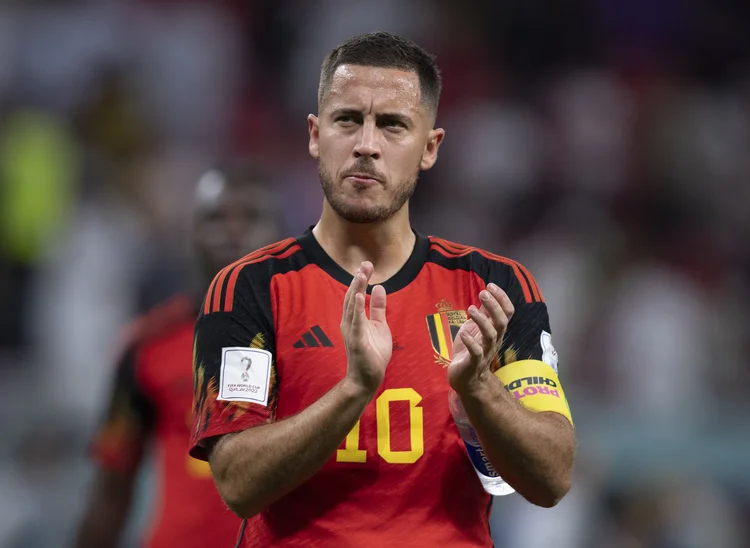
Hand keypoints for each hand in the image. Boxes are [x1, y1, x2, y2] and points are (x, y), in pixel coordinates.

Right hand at [341, 261, 391, 394]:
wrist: (367, 378)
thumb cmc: (372, 353)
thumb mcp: (380, 326)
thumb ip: (379, 308)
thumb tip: (380, 288)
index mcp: (355, 318)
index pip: (356, 294)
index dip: (360, 279)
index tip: (367, 265)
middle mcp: (349, 322)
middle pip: (352, 296)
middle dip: (358, 280)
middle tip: (364, 264)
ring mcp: (352, 332)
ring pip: (353, 306)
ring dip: (357, 289)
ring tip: (361, 275)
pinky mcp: (357, 341)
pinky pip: (357, 323)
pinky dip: (358, 309)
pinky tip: (362, 296)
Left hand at [448, 283, 514, 392]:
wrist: (465, 378)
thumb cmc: (470, 351)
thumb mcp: (475, 328)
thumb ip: (483, 314)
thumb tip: (486, 293)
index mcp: (495, 331)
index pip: (507, 312)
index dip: (502, 298)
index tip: (490, 285)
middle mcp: (494, 340)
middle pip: (501, 322)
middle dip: (494, 306)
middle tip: (483, 292)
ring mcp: (485, 352)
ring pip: (491, 335)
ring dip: (482, 320)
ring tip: (470, 309)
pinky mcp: (473, 363)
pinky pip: (476, 352)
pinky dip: (471, 342)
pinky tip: (463, 333)